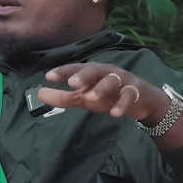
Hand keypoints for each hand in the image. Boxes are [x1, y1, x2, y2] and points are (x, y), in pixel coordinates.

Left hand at [37, 62, 168, 124]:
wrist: (142, 100)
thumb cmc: (109, 95)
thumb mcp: (85, 97)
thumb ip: (64, 97)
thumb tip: (39, 94)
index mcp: (93, 71)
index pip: (76, 68)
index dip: (63, 71)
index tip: (48, 76)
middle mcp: (107, 72)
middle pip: (94, 70)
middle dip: (83, 75)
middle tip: (72, 83)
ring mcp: (122, 80)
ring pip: (112, 81)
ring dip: (101, 88)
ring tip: (90, 97)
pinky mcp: (135, 92)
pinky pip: (128, 96)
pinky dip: (122, 104)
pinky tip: (115, 113)